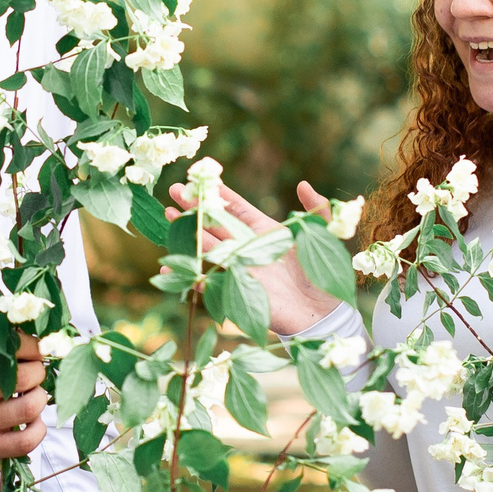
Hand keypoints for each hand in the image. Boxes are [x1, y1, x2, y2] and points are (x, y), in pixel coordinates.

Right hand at [0, 334, 47, 460]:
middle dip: (39, 372)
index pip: (6, 346)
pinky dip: (38, 429)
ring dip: (40, 399)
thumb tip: (22, 308)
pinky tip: (32, 420)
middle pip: (24, 377)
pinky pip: (27, 440)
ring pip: (29, 408)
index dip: (33, 346)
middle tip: (36, 372)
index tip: (39, 349)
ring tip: (33, 395)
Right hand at [167, 178, 343, 336]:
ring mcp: (238, 267)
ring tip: (168, 215)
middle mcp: (247, 246)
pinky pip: (206, 279)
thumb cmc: (324, 274)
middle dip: (194, 207)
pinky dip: (187, 272)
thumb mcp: (324, 237)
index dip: (218, 194)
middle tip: (173, 191)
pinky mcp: (234, 289)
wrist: (320, 313)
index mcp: (265, 230)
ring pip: (206, 246)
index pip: (236, 208)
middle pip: (214, 223)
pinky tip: (168, 264)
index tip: (200, 178)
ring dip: (186, 232)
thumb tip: (302, 184)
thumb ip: (316, 209)